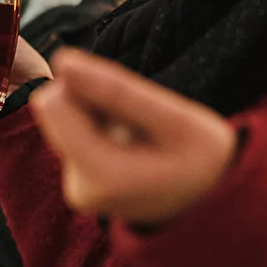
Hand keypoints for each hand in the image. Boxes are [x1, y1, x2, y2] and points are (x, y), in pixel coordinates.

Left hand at [28, 48, 237, 226]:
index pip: (53, 103)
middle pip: (55, 111)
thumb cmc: (205, 162)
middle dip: (90, 100)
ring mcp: (77, 188)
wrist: (214, 206)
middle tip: (138, 116)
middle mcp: (79, 186)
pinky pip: (76, 136)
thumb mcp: (177, 119)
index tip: (123, 92)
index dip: (81, 82)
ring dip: (99, 115)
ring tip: (142, 134)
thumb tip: (63, 60)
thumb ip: (118, 90)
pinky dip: (101, 130)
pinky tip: (134, 145)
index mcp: (100, 173)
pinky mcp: (80, 183)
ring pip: (66, 121)